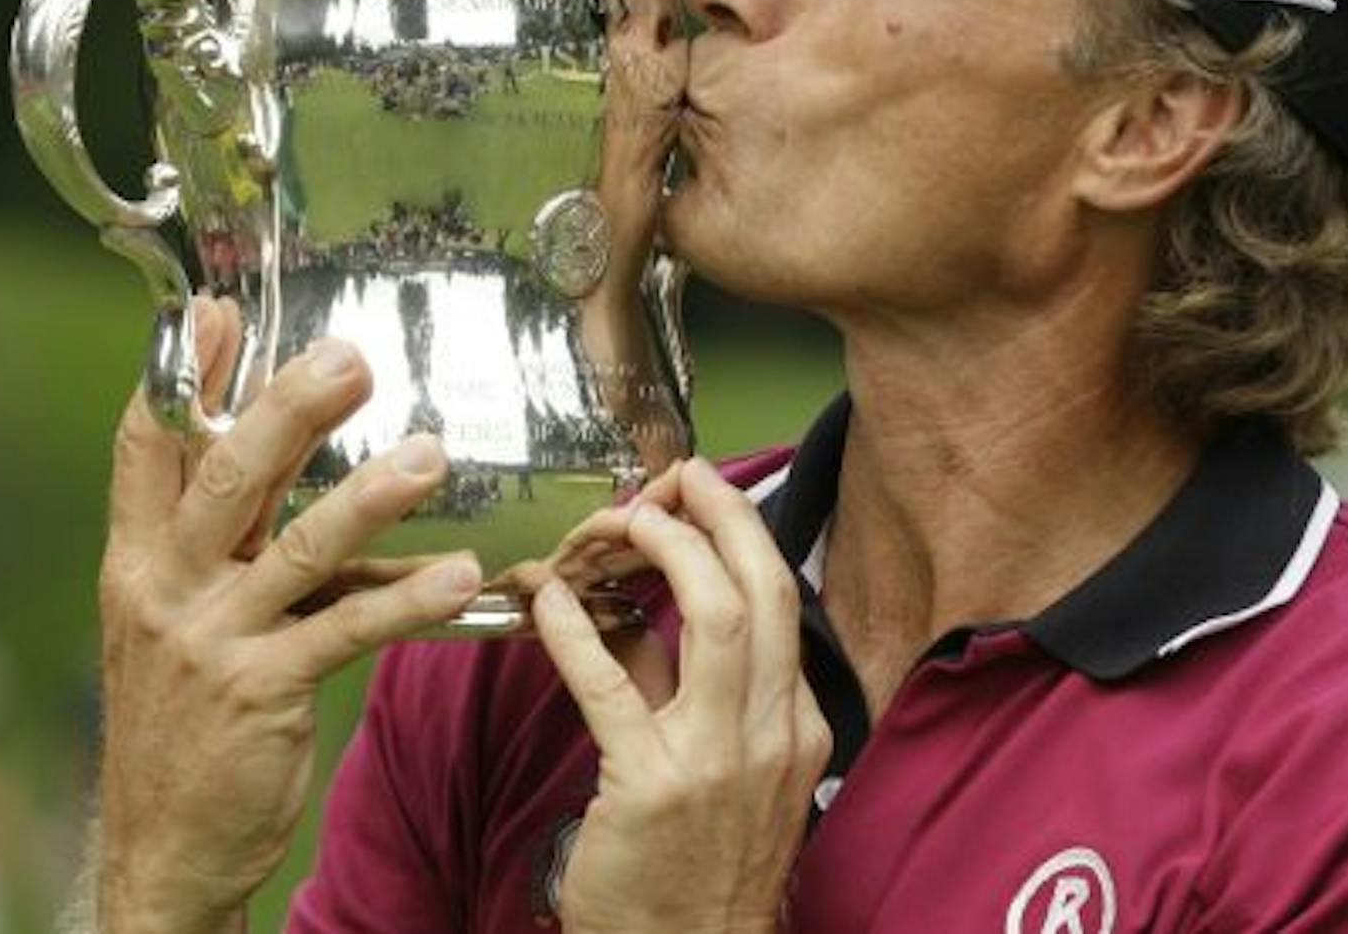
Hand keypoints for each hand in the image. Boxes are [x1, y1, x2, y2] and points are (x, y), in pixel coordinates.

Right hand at [94, 298, 482, 933]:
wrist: (162, 845)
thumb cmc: (183, 719)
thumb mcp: (171, 618)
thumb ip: (214, 538)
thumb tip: (265, 444)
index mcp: (135, 561)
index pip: (146, 448)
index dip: (184, 375)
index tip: (221, 308)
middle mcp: (164, 591)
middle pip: (226, 479)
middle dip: (287, 411)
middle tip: (349, 357)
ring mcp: (211, 642)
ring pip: (296, 550)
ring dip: (368, 497)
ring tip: (430, 455)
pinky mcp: (263, 693)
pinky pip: (346, 631)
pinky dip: (405, 599)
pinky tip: (461, 574)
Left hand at [532, 457, 830, 933]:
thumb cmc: (698, 869)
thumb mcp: (723, 774)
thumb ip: (685, 692)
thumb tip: (634, 620)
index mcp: (798, 725)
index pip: (783, 601)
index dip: (741, 535)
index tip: (703, 497)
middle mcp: (774, 733)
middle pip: (765, 591)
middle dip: (722, 518)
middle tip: (677, 477)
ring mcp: (720, 759)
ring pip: (719, 619)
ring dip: (669, 552)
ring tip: (625, 521)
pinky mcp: (652, 786)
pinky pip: (614, 687)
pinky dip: (577, 633)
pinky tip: (549, 603)